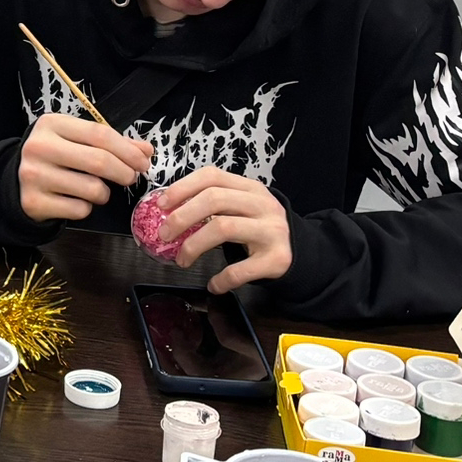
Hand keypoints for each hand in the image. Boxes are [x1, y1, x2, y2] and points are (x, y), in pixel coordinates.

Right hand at [18, 113, 153, 223]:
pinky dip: (86, 208)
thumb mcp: (74, 140)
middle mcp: (39, 147)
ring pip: (92, 189)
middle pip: (99, 161)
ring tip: (96, 190)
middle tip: (130, 178)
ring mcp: (34, 175)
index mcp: (51, 124)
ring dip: (104, 193)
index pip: (100, 134)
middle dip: (124, 172)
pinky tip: (76, 200)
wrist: (12, 180)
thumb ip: (110, 143)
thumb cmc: (52, 157)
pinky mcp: (34, 202)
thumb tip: (145, 151)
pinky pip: (80, 209)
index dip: (128, 150)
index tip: (143, 161)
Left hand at [153, 167, 292, 289]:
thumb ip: (214, 204)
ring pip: (223, 228)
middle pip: (214, 200)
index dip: (182, 188)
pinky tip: (214, 284)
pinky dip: (221, 279)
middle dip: (181, 217)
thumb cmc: (260, 228)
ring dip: (193, 246)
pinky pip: (240, 269)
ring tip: (181, 260)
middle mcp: (262, 205)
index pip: (212, 176)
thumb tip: (168, 212)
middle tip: (164, 235)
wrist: (300, 252)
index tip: (161, 205)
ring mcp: (271, 231)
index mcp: (250, 188)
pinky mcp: (276, 258)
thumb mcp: (242, 208)